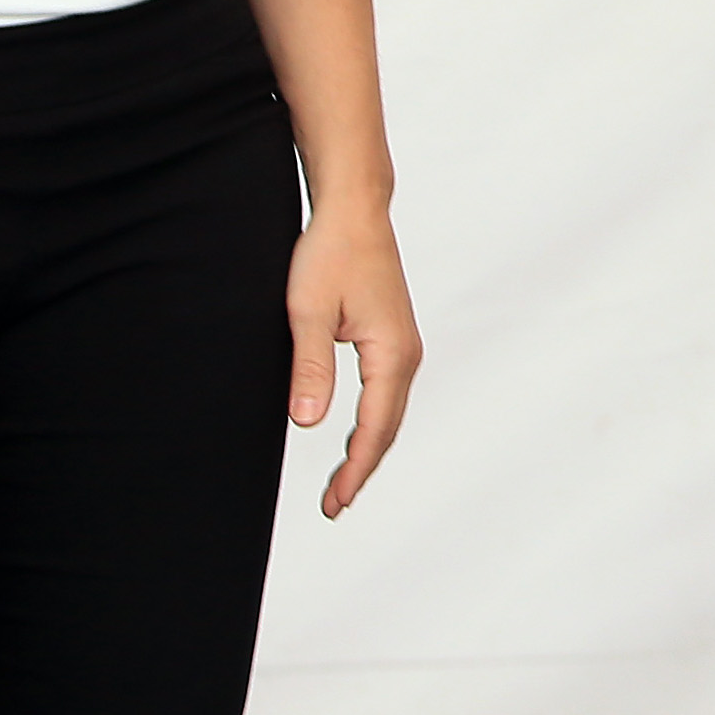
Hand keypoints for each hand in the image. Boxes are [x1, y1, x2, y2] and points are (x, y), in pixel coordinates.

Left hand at [286, 199, 422, 517]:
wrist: (355, 210)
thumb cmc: (332, 252)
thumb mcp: (308, 313)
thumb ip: (310, 370)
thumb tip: (309, 423)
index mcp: (391, 352)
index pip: (374, 428)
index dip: (354, 470)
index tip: (334, 503)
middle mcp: (406, 353)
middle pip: (388, 427)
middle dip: (363, 468)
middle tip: (334, 505)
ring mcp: (403, 345)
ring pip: (389, 412)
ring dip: (368, 447)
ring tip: (343, 481)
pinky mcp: (393, 336)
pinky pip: (387, 393)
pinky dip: (373, 422)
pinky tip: (355, 433)